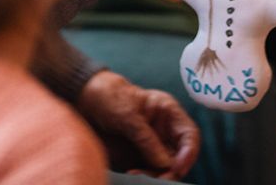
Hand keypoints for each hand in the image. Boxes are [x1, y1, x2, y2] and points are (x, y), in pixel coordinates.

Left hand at [77, 70, 200, 178]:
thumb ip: (146, 139)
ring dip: (156, 176)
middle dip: (172, 170)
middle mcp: (164, 131)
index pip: (189, 135)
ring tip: (136, 175)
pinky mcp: (139, 157)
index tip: (177, 167)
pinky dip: (144, 177)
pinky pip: (149, 172)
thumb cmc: (110, 98)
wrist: (86, 100)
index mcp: (168, 113)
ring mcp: (152, 145)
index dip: (189, 153)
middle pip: (179, 157)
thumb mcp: (128, 116)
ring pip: (165, 168)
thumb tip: (165, 164)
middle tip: (159, 179)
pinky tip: (131, 174)